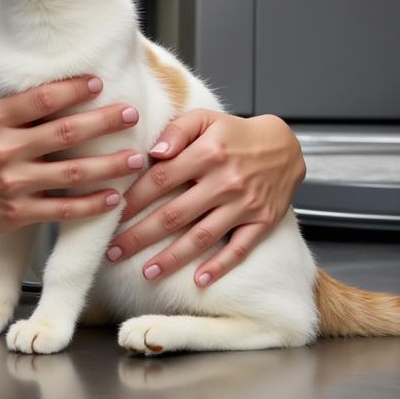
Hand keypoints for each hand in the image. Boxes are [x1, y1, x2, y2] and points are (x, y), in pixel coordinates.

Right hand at [0, 49, 146, 241]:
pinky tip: (114, 198)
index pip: (40, 99)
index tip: (98, 81)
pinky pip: (61, 209)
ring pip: (71, 173)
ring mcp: (14, 183)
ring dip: (108, 166)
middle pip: (64, 133)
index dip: (72, 89)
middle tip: (131, 113)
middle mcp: (5, 149)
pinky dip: (90, 206)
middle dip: (102, 122)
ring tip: (136, 157)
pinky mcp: (19, 212)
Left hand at [105, 110, 304, 286]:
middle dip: (141, 235)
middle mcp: (225, 181)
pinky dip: (219, 266)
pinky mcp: (262, 222)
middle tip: (114, 250)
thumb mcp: (205, 119)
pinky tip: (199, 280)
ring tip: (146, 271)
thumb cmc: (236, 133)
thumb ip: (177, 131)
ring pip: (202, 236)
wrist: (285, 146)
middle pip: (176, 213)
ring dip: (173, 257)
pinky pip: (239, 249)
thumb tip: (153, 152)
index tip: (114, 213)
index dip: (136, 198)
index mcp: (208, 153)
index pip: (162, 178)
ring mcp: (245, 205)